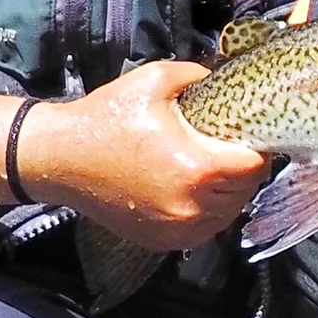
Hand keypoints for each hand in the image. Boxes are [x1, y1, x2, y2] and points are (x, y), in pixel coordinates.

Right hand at [28, 63, 271, 248]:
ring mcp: (177, 230)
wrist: (60, 158)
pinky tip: (188, 189)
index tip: (246, 134)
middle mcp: (192, 207)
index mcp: (197, 168)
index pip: (255, 166)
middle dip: (242, 169)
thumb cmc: (106, 118)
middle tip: (226, 147)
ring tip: (207, 167)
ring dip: (226, 192)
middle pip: (245, 191)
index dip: (257, 147)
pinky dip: (204, 211)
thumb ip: (198, 74)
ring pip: (227, 214)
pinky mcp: (162, 242)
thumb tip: (224, 77)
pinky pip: (203, 229)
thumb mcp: (155, 80)